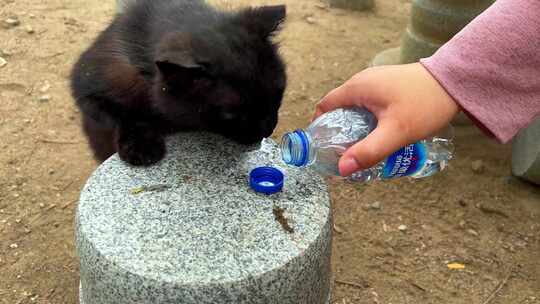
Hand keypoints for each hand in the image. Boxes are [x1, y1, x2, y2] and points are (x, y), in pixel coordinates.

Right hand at [314, 63, 459, 176]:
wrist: (454, 81)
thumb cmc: (424, 104)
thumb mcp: (395, 133)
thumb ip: (368, 151)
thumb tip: (342, 169)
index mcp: (356, 88)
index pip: (324, 106)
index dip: (319, 126)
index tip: (322, 146)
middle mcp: (362, 80)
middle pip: (339, 107)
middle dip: (338, 129)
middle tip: (343, 152)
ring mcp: (376, 79)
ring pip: (355, 105)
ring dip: (354, 124)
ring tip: (362, 145)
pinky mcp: (389, 83)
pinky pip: (369, 102)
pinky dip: (367, 117)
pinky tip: (380, 131)